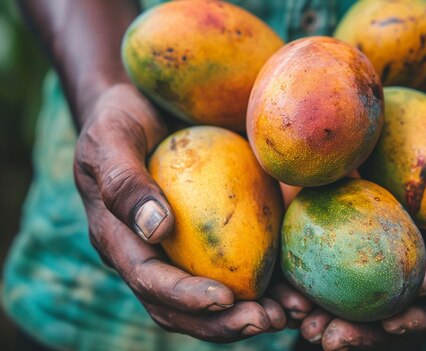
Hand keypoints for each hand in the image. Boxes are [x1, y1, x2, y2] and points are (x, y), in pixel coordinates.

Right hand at [74, 84, 285, 341]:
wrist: (144, 108)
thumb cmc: (121, 119)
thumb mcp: (111, 138)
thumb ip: (124, 181)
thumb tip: (156, 230)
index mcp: (119, 241)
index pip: (149, 281)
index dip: (184, 297)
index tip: (224, 299)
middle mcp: (150, 256)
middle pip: (182, 307)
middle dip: (224, 323)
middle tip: (269, 320)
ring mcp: (181, 252)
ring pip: (213, 300)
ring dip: (251, 313)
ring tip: (293, 313)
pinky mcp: (210, 240)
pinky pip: (239, 268)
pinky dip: (268, 284)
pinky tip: (299, 287)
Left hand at [297, 77, 425, 349]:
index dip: (422, 305)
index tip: (393, 317)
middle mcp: (419, 247)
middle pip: (398, 302)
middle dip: (368, 330)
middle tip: (332, 339)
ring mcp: (383, 237)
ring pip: (360, 290)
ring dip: (333, 316)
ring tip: (303, 326)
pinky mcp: (349, 219)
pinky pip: (328, 254)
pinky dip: (308, 278)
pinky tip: (284, 290)